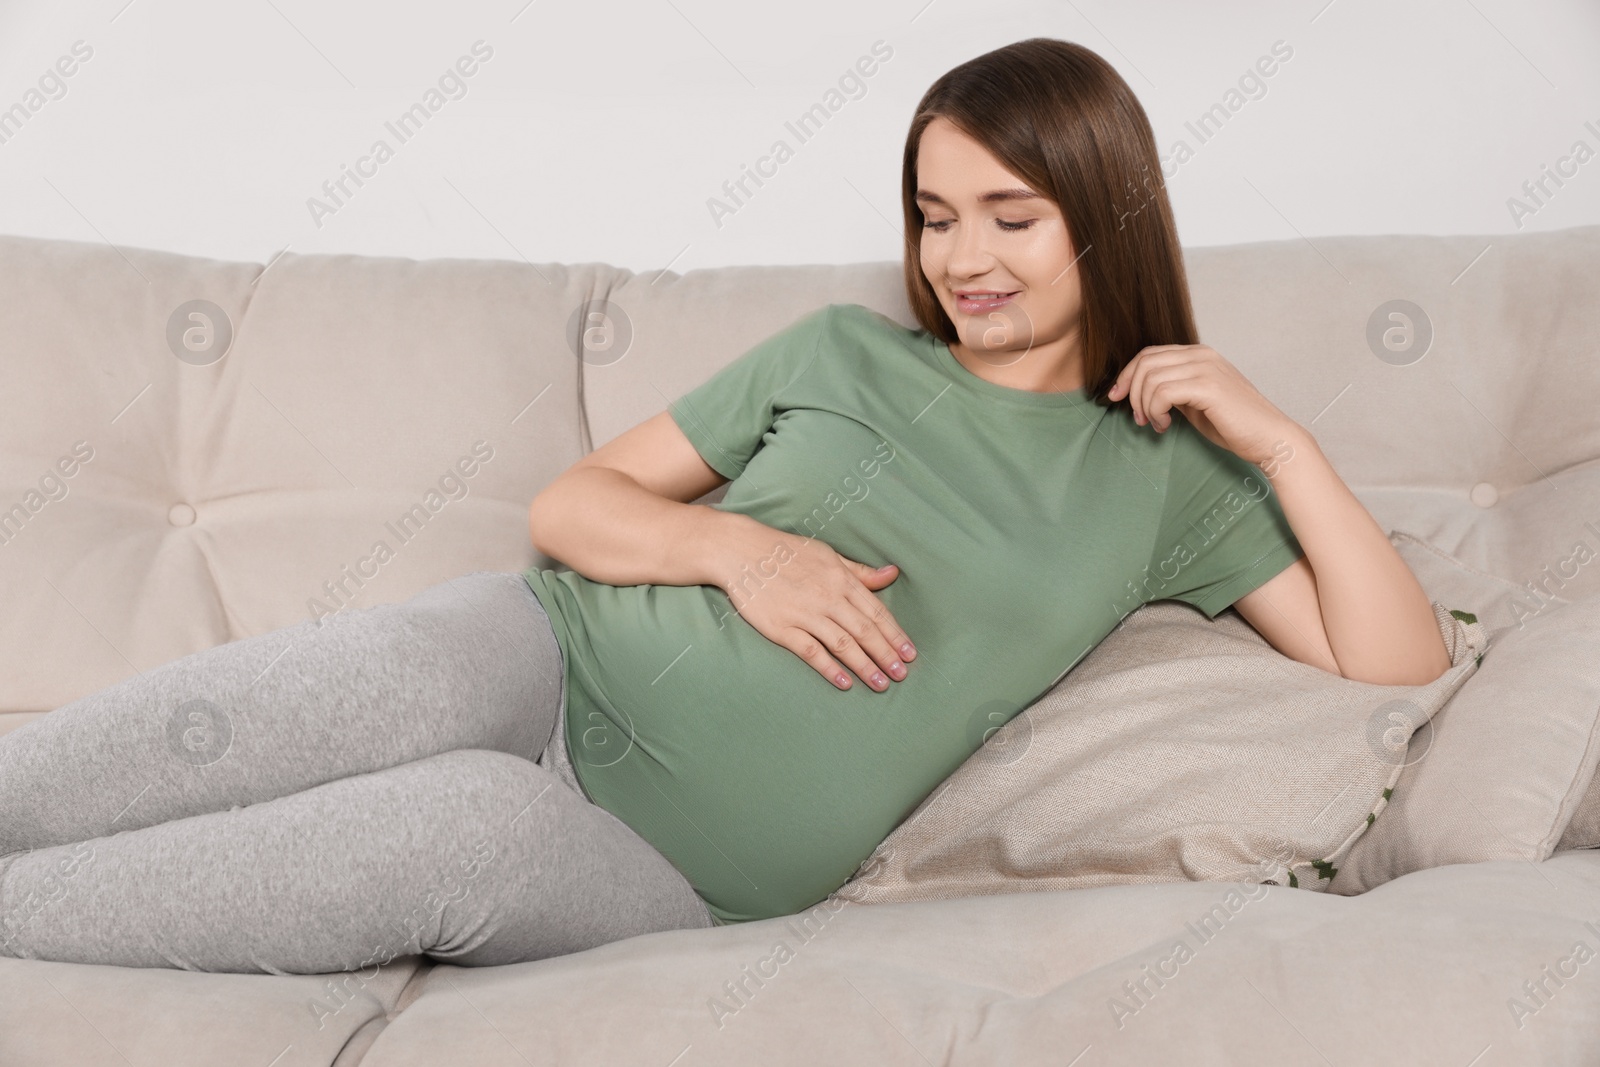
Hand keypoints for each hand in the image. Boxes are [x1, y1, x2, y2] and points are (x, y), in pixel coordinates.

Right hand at [711, 518, 915, 692]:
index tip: (910, 654)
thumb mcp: (828, 554)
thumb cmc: (787, 552)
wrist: (741, 552)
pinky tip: (845, 682)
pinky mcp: (782, 628)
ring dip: (865, 666)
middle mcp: (827, 597)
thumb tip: (892, 574)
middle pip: (865, 631)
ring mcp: (805, 614)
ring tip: (881, 683)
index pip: (876, 611)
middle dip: (886, 654)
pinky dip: (830, 668)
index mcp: (841, 579)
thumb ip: (860, 571)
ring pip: (843, 644)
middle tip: (902, 675)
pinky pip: (811, 652)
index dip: (895, 635)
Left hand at [1107, 344, 1299, 466]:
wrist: (1268, 438)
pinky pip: (1162, 392)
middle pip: (1145, 361)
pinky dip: (1155, 411)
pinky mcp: (1208, 386)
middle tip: (1138, 418)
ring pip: (1150, 377)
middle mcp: (1202, 355)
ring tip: (1155, 424)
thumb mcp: (1195, 401)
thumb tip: (1140, 391)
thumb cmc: (1233, 424)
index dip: (1127, 375)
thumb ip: (1173, 390)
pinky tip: (1165, 424)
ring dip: (1144, 405)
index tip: (1116, 397)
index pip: (1150, 354)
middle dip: (1131, 391)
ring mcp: (1206, 368)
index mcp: (1199, 355)